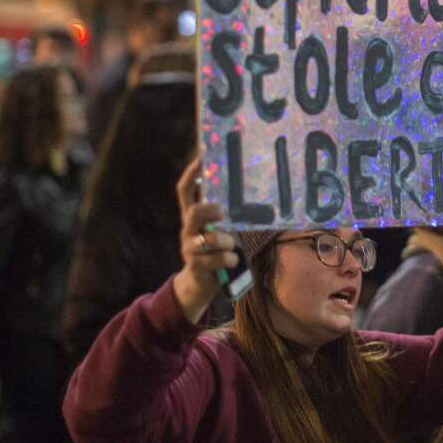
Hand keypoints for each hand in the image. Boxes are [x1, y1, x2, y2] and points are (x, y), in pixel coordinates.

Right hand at [173, 158, 238, 323]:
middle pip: (193, 213)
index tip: (202, 157)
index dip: (192, 174)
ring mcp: (189, 248)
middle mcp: (188, 230)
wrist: (199, 284)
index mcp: (193, 217)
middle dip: (210, 210)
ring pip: (207, 239)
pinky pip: (216, 260)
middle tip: (223, 212)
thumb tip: (257, 196)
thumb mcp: (220, 230)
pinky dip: (230, 259)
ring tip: (233, 245)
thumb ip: (229, 217)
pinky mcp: (196, 266)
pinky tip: (233, 260)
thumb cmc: (216, 251)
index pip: (184, 190)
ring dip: (225, 241)